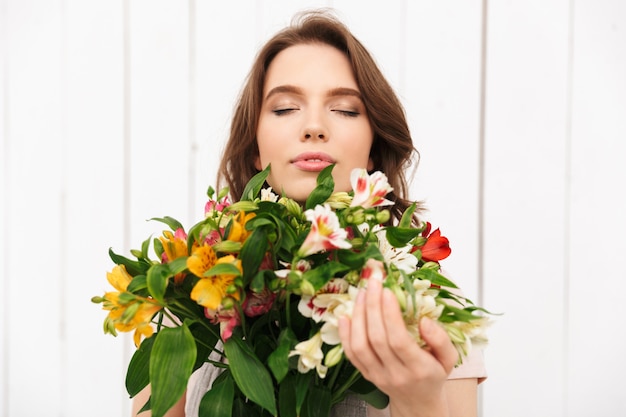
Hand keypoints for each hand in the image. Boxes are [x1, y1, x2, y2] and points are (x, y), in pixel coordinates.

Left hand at [338, 277, 458, 416]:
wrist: (418, 402)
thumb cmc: (433, 374)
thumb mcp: (449, 359)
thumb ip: (440, 339)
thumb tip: (424, 320)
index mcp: (419, 369)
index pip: (398, 341)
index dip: (390, 315)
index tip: (388, 291)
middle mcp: (395, 374)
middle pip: (377, 339)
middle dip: (372, 307)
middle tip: (373, 283)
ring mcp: (377, 375)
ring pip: (360, 345)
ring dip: (358, 316)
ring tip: (361, 293)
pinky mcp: (365, 375)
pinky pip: (350, 355)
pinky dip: (345, 334)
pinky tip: (345, 315)